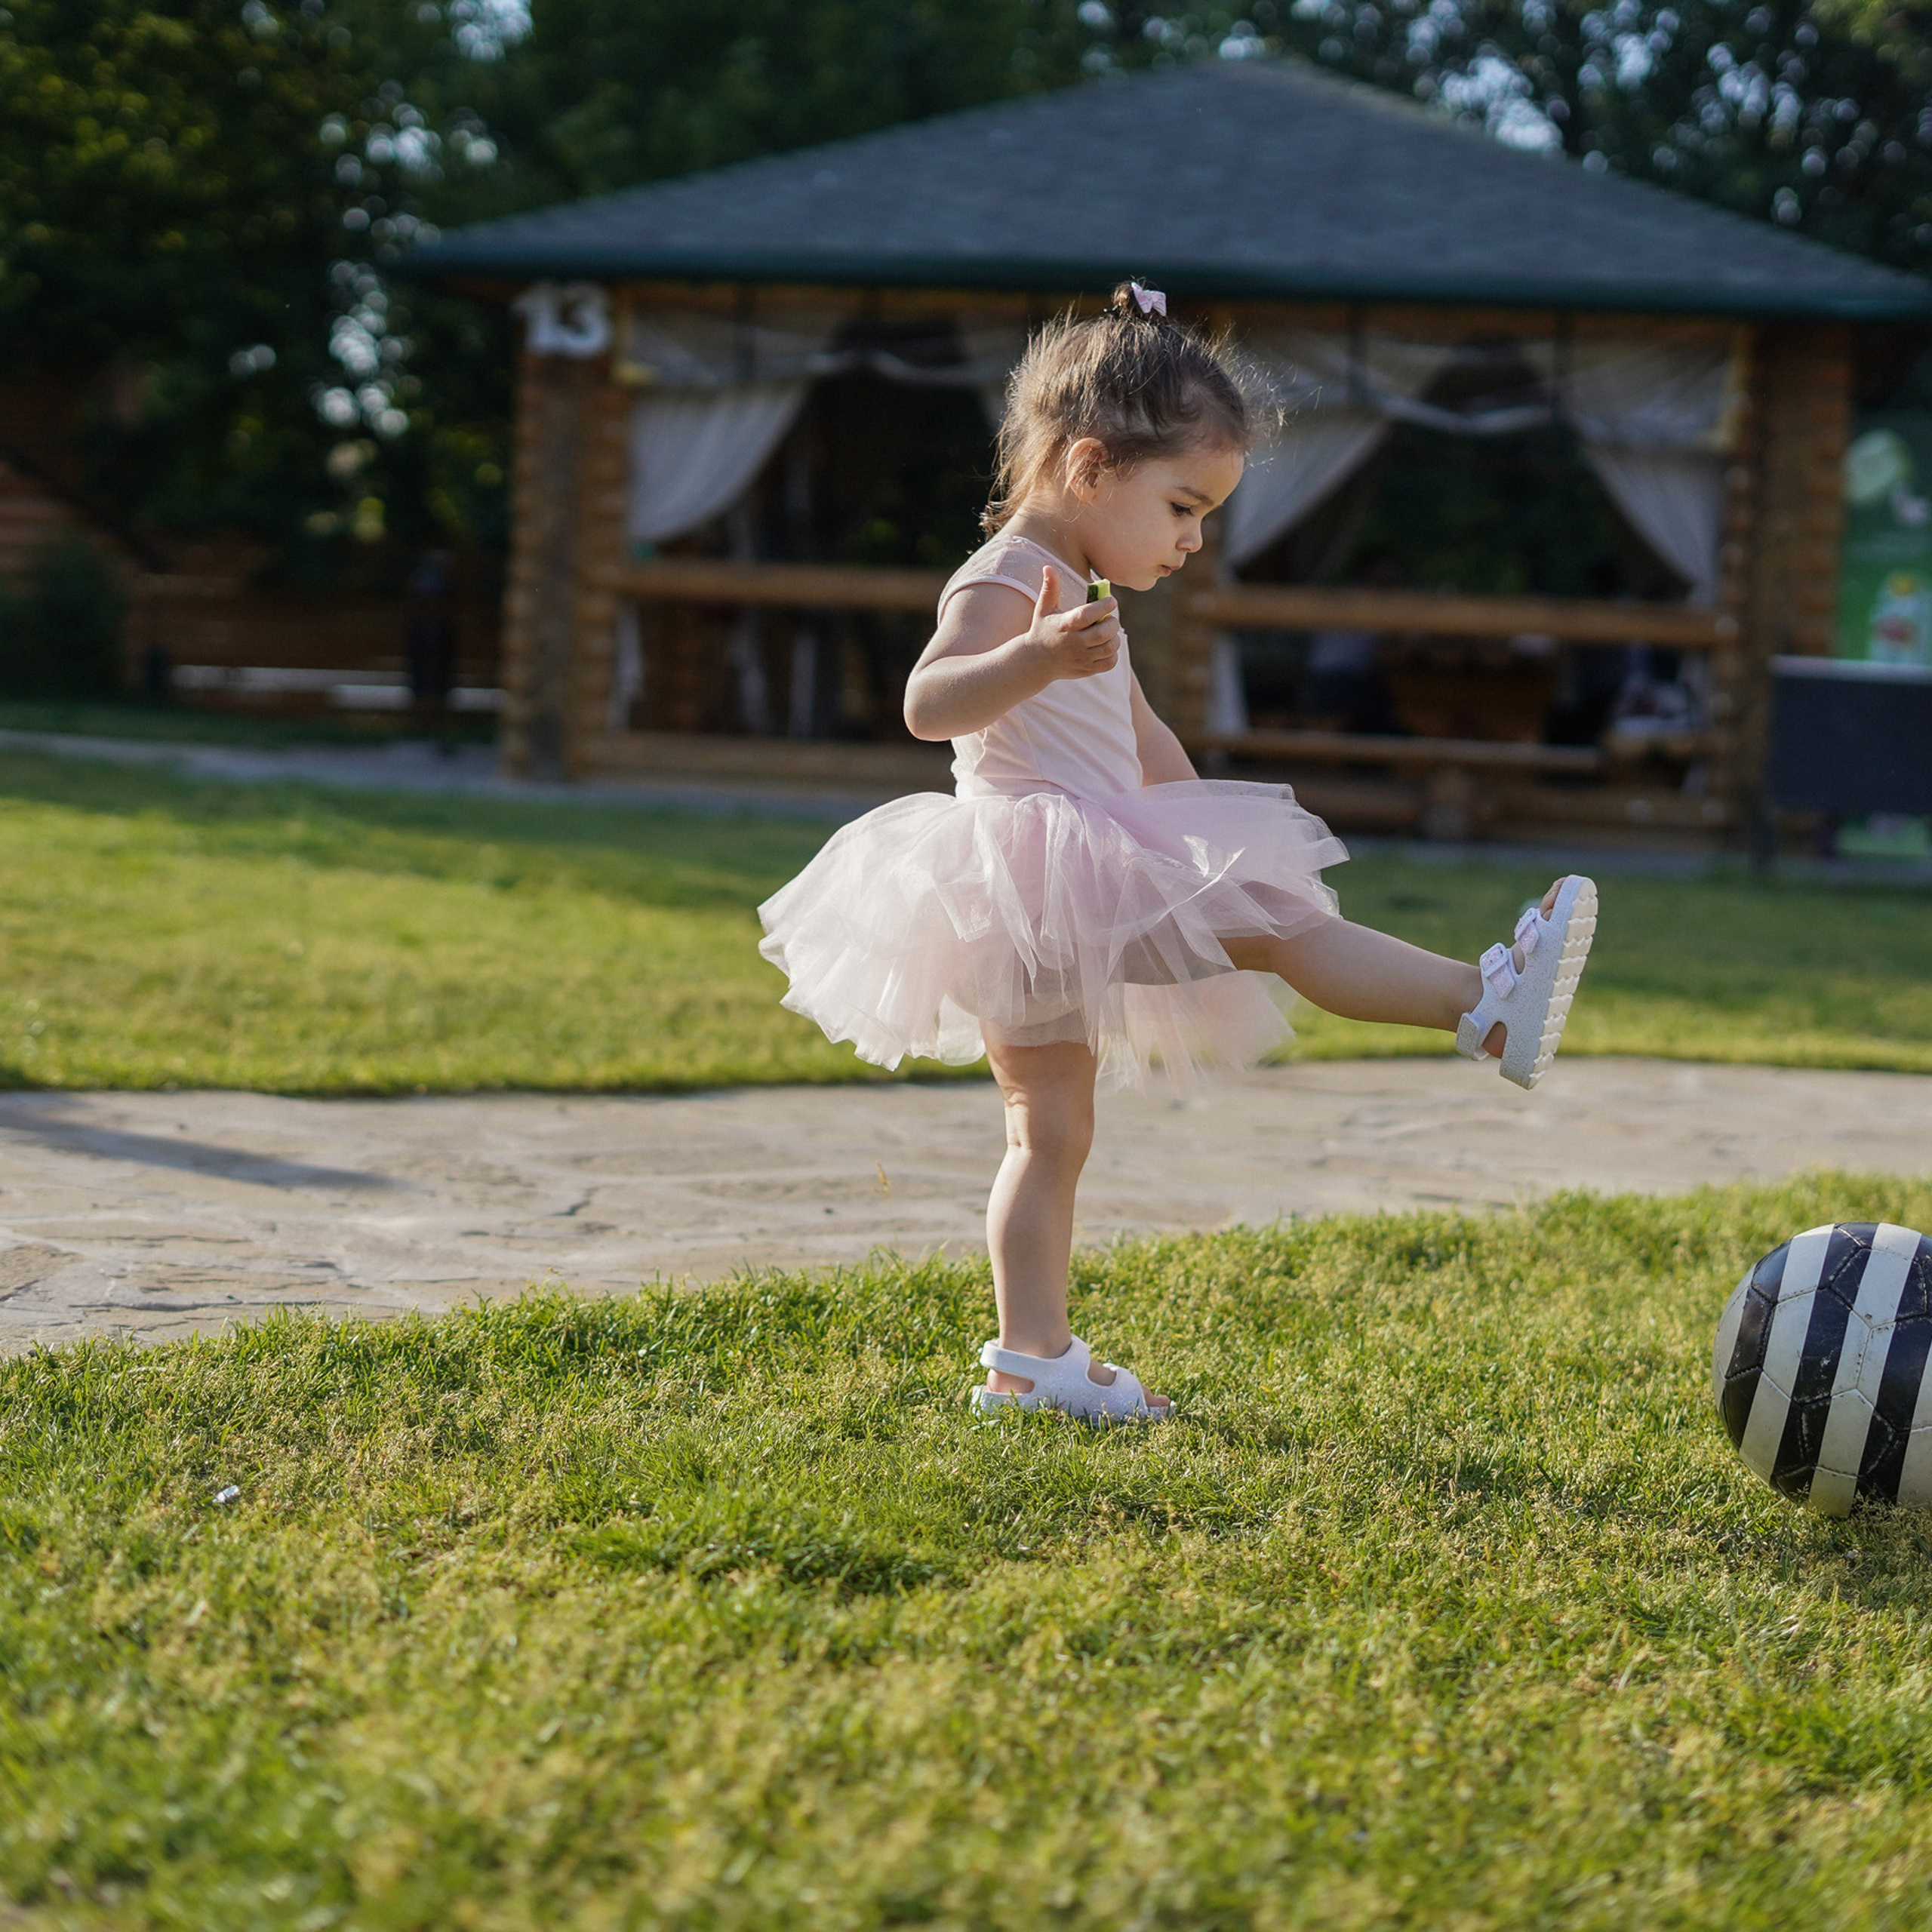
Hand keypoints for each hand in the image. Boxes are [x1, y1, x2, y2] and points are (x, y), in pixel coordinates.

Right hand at [1024, 566, 1118, 681]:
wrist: (1036, 662)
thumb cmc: (1043, 629)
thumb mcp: (1044, 609)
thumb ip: (1049, 588)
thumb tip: (1048, 566)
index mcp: (1064, 626)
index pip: (1087, 615)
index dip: (1103, 606)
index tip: (1111, 601)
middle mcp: (1073, 644)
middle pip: (1103, 633)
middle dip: (1112, 622)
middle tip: (1109, 618)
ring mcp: (1081, 659)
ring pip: (1109, 648)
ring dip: (1114, 637)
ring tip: (1107, 631)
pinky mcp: (1086, 670)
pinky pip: (1109, 663)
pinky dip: (1112, 653)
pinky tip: (1105, 646)